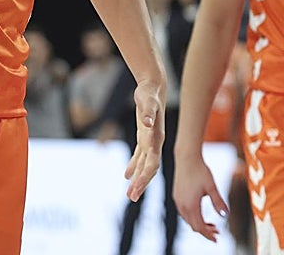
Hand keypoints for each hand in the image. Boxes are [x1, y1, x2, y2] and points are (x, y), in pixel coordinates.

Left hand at [123, 81, 164, 200]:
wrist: (153, 86)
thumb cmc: (149, 93)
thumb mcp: (147, 101)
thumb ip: (148, 112)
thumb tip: (147, 123)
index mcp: (157, 139)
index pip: (152, 164)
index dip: (144, 178)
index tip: (135, 189)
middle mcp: (155, 143)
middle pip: (149, 169)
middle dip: (141, 184)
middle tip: (131, 197)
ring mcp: (150, 141)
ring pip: (144, 165)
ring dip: (138, 179)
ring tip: (129, 193)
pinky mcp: (144, 137)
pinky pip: (139, 156)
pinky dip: (133, 166)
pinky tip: (126, 175)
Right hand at [173, 151, 228, 242]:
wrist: (186, 157)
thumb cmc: (200, 170)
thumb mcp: (212, 186)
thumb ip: (218, 202)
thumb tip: (225, 215)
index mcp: (191, 205)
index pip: (199, 227)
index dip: (208, 235)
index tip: (216, 239)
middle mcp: (182, 205)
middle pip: (193, 225)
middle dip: (205, 230)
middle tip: (217, 231)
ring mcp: (178, 200)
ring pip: (188, 219)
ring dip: (199, 224)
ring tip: (211, 224)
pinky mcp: (176, 195)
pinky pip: (184, 212)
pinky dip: (193, 216)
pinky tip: (200, 212)